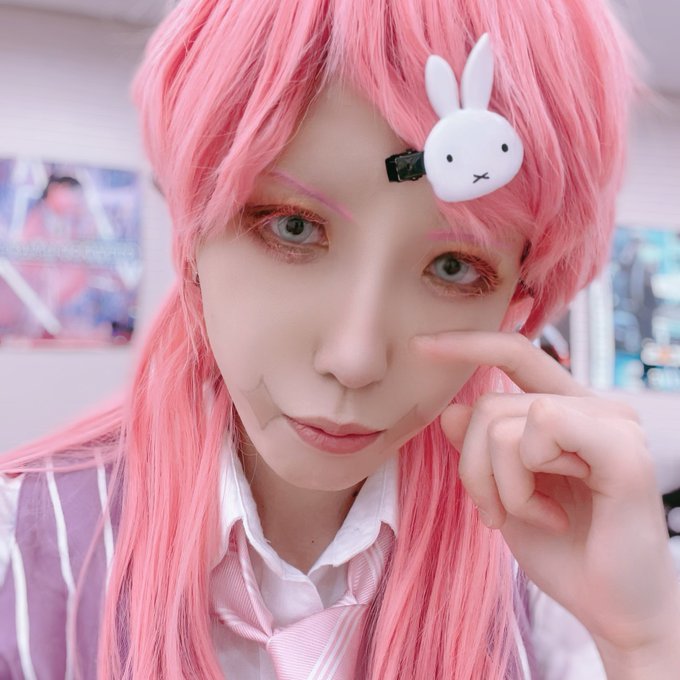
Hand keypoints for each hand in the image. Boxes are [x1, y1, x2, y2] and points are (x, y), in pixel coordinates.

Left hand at [414, 331, 679, 669]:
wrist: (611, 610)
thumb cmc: (562, 550)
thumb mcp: (503, 494)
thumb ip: (480, 449)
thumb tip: (451, 410)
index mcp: (566, 410)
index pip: (515, 354)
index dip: (467, 343)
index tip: (419, 346)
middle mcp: (592, 405)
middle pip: (488, 404)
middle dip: (472, 469)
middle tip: (496, 513)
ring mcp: (611, 421)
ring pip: (502, 423)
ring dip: (500, 487)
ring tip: (536, 518)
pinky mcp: (622, 446)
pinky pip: (541, 427)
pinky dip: (523, 485)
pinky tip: (553, 518)